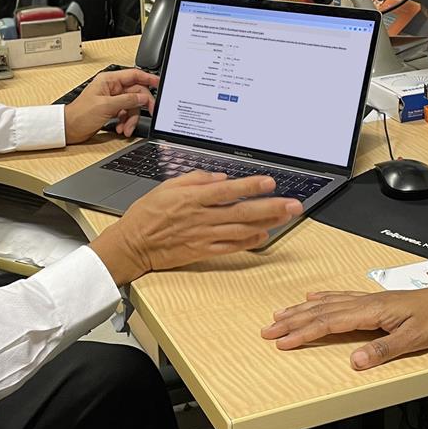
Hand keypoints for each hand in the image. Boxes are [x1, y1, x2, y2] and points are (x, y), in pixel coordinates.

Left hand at [62, 69, 159, 142]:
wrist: (69, 129)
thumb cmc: (80, 115)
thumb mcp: (106, 106)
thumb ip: (127, 100)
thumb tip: (143, 97)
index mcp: (109, 80)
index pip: (134, 75)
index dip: (148, 78)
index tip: (159, 84)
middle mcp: (112, 88)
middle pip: (136, 93)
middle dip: (140, 106)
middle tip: (149, 113)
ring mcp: (112, 100)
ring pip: (132, 106)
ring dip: (131, 118)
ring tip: (126, 128)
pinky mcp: (111, 110)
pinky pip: (126, 114)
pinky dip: (125, 122)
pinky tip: (120, 128)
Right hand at [90, 171, 303, 285]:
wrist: (133, 245)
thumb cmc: (147, 213)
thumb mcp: (167, 186)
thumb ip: (195, 179)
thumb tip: (220, 177)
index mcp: (193, 198)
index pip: (228, 191)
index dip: (250, 186)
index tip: (270, 182)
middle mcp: (202, 217)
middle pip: (242, 211)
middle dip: (271, 207)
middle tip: (294, 204)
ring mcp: (203, 236)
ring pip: (241, 230)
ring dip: (267, 223)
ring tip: (287, 218)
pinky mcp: (202, 251)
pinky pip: (230, 247)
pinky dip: (248, 242)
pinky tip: (263, 236)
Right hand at [260, 281, 427, 369]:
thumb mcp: (413, 340)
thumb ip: (382, 350)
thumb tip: (354, 361)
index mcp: (371, 311)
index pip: (329, 322)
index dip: (303, 332)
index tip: (282, 341)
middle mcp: (365, 302)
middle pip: (320, 311)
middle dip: (292, 322)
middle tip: (268, 330)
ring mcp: (368, 300)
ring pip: (326, 303)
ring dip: (301, 310)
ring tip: (279, 315)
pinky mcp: (374, 300)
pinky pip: (339, 297)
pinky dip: (322, 298)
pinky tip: (312, 298)